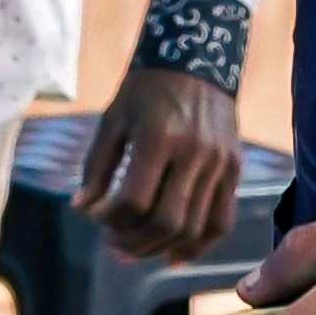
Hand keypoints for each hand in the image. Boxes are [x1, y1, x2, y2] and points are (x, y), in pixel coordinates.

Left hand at [77, 58, 241, 263]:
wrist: (198, 57)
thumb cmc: (146, 88)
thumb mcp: (113, 118)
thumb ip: (96, 166)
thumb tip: (81, 209)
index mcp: (159, 137)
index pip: (133, 200)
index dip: (110, 220)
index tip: (97, 218)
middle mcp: (194, 152)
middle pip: (166, 221)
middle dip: (133, 242)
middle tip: (113, 245)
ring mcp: (219, 163)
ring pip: (193, 227)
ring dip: (160, 248)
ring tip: (135, 251)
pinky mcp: (234, 168)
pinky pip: (221, 220)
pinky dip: (199, 246)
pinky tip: (174, 256)